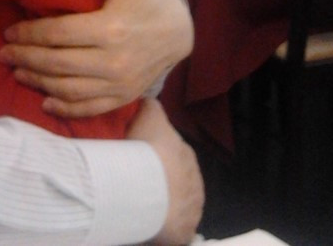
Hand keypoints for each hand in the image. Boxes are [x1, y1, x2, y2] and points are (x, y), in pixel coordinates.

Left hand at [0, 0, 192, 116]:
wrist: (178, 33)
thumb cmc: (147, 1)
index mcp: (110, 29)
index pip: (59, 34)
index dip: (30, 34)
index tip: (10, 32)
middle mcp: (112, 61)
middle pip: (57, 63)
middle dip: (26, 58)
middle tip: (3, 54)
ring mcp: (118, 84)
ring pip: (68, 88)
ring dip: (38, 82)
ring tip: (17, 71)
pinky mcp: (122, 98)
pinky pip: (88, 108)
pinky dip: (64, 108)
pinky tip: (45, 102)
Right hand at [128, 100, 203, 245]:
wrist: (146, 190)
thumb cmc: (146, 151)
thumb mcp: (148, 117)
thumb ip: (151, 106)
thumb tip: (149, 99)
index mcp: (187, 155)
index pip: (174, 153)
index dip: (156, 156)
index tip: (138, 158)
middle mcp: (196, 182)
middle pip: (176, 180)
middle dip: (161, 180)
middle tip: (136, 181)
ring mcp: (192, 210)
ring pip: (176, 205)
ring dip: (163, 204)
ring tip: (140, 203)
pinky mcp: (185, 232)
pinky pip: (173, 228)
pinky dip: (163, 226)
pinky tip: (148, 223)